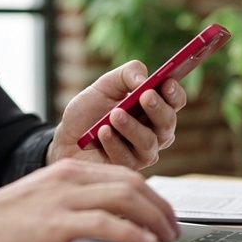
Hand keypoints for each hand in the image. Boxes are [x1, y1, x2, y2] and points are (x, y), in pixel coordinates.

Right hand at [0, 159, 180, 241]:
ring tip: (167, 238)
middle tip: (175, 229)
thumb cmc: (1, 221)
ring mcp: (62, 199)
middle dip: (161, 207)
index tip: (165, 215)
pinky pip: (104, 223)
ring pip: (125, 198)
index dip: (153, 196)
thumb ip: (75, 203)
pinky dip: (131, 232)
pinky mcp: (54, 223)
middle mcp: (69, 178)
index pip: (125, 175)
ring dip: (154, 218)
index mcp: (68, 171)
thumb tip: (109, 222)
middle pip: (132, 183)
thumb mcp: (44, 201)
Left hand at [47, 60, 186, 169]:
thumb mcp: (105, 85)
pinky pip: (127, 157)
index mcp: (154, 108)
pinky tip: (102, 132)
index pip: (175, 101)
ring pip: (149, 142)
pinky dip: (114, 142)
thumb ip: (127, 74)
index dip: (174, 92)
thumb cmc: (89, 111)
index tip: (165, 82)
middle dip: (158, 108)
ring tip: (115, 115)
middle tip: (145, 96)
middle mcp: (155, 131)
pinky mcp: (127, 167)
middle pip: (168, 123)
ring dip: (132, 127)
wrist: (66, 137)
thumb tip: (144, 80)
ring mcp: (143, 151)